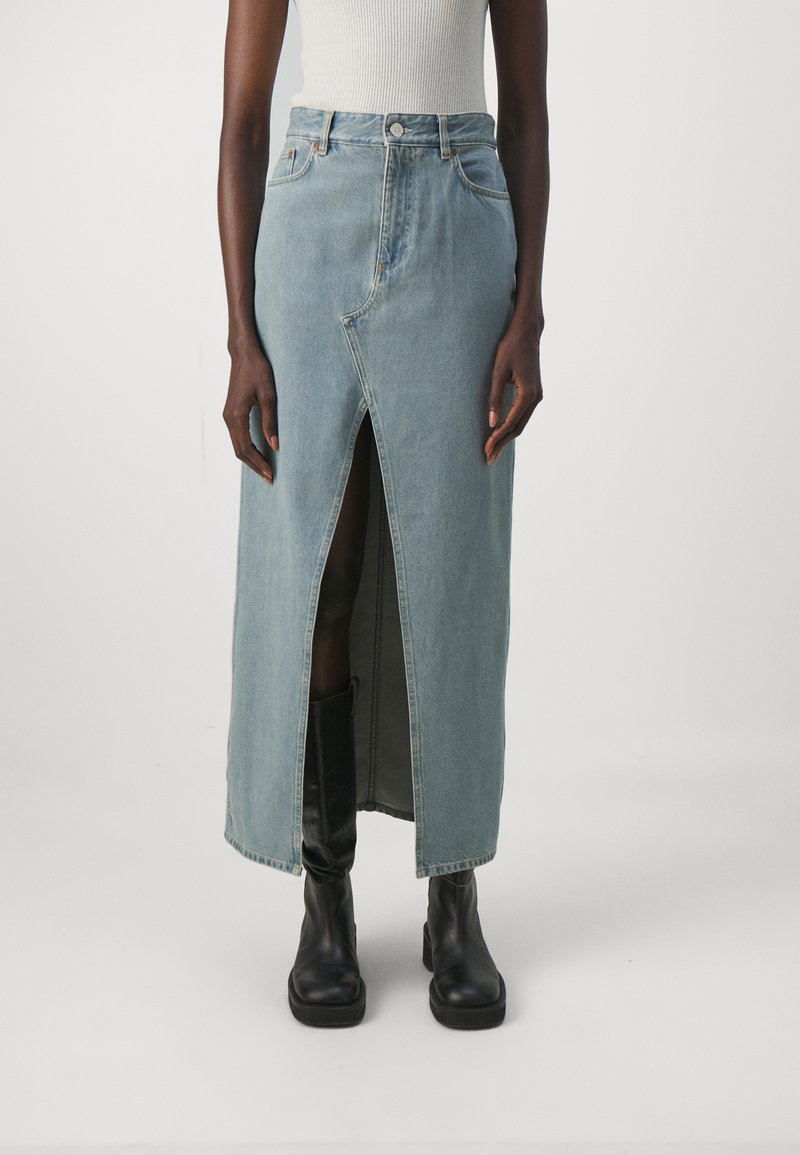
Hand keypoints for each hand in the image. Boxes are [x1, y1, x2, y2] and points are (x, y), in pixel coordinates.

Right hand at [223, 344, 278, 483]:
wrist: (243, 354)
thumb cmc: (257, 370)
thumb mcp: (269, 395)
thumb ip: (270, 421)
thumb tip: (274, 446)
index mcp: (236, 416)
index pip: (246, 448)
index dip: (259, 463)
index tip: (271, 474)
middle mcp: (228, 418)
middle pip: (239, 451)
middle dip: (255, 466)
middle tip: (270, 479)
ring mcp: (227, 416)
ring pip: (237, 445)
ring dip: (250, 459)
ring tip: (265, 470)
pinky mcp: (231, 413)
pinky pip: (237, 437)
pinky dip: (247, 449)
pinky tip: (259, 453)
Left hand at [484, 318, 542, 463]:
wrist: (527, 332)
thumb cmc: (510, 348)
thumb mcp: (498, 372)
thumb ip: (495, 398)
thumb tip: (491, 423)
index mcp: (527, 394)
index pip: (510, 423)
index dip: (497, 438)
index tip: (485, 449)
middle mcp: (536, 398)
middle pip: (518, 428)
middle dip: (502, 444)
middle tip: (488, 458)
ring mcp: (537, 396)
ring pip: (521, 423)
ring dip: (507, 437)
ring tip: (493, 450)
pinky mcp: (534, 393)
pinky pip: (523, 415)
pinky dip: (512, 426)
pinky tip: (502, 434)